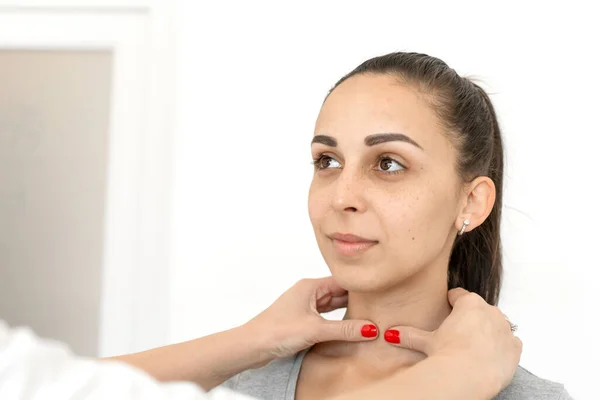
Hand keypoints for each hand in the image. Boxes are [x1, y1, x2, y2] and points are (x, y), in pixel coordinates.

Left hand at [245, 277, 376, 362]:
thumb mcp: (316, 330)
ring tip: (368, 316)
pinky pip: (325, 316)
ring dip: (347, 311)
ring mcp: (304, 306)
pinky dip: (337, 320)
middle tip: (379, 305)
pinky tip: (348, 326)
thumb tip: (370, 329)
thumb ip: (345, 330)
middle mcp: (308, 292)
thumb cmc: (276, 331)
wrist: (252, 345)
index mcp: (310, 286)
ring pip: (332, 305)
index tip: (379, 291)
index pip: (343, 281)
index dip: (361, 287)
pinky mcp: (301, 319)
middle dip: (356, 299)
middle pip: (339, 292)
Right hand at [385, 288, 521, 395]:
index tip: (446, 309)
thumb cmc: (447, 354)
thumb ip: (409, 334)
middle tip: (456, 333)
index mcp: (469, 303)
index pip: (458, 295)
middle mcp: (490, 311)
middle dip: (468, 319)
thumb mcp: (425, 341)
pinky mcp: (515, 347)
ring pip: (495, 324)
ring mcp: (505, 329)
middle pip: (478, 309)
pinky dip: (500, 347)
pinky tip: (487, 356)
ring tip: (471, 346)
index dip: (450, 302)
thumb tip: (390, 333)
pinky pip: (509, 342)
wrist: (468, 377)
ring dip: (486, 331)